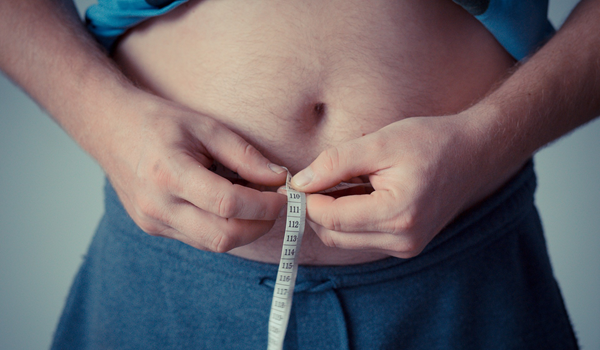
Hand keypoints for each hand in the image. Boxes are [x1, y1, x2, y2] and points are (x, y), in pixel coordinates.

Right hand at [101, 92, 287, 251]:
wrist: (110, 128)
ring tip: (255, 203)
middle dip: (260, 225)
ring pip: (213, 245)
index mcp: (169, 174)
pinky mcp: (154, 229)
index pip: (228, 205)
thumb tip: (278, 178)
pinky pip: (199, 240)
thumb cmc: (159, 122)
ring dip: (244, 230)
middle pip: (223, 237)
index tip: (284, 194)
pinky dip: (223, 228)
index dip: (264, 205)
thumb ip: (244, 155)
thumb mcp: (206, 126)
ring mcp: (153, 222)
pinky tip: (230, 208)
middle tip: (276, 205)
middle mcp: (158, 206)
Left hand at [291, 114, 521, 257]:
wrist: (474, 153)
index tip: (298, 180)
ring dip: (332, 215)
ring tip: (342, 182)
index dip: (307, 200)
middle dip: (316, 209)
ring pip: (346, 240)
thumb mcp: (379, 143)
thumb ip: (336, 163)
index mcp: (397, 215)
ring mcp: (406, 246)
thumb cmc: (431, 141)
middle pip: (334, 236)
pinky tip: (358, 192)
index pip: (331, 219)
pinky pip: (363, 238)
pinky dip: (350, 219)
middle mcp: (402, 240)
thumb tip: (301, 182)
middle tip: (313, 179)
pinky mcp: (406, 245)